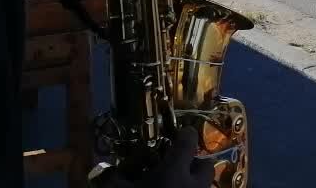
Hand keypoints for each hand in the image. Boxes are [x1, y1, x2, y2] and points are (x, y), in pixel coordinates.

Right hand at [95, 127, 214, 187]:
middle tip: (178, 167)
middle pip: (205, 164)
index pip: (188, 141)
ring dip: (193, 183)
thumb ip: (115, 178)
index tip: (180, 133)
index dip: (185, 134)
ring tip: (174, 187)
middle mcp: (193, 184)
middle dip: (195, 163)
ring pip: (204, 185)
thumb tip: (110, 171)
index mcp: (174, 172)